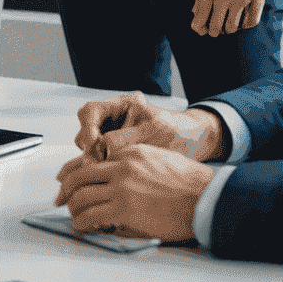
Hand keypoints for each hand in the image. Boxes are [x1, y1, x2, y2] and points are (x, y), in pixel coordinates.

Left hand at [54, 142, 215, 242]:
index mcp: (127, 153)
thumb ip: (133, 165)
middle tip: (64, 198)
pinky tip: (82, 226)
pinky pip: (93, 215)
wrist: (205, 197)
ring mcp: (121, 188)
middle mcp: (120, 167)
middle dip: (68, 189)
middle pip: (80, 176)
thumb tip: (117, 180)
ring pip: (82, 196)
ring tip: (73, 215)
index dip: (78, 173)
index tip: (71, 182)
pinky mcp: (124, 209)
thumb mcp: (156, 159)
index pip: (92, 162)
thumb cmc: (189, 183)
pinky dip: (82, 221)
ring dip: (73, 207)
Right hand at [74, 92, 226, 162]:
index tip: (93, 145)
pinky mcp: (120, 151)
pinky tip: (109, 176)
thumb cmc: (180, 133)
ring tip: (104, 171)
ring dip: (94, 159)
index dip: (87, 128)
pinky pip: (102, 158)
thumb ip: (126, 139)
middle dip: (88, 147)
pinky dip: (102, 167)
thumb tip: (102, 149)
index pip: (90, 111)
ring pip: (91, 146)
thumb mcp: (154, 133)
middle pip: (86, 129)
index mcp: (123, 105)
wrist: (196, 143)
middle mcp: (115, 118)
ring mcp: (116, 134)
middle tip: (95, 163)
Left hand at [191, 0, 271, 36]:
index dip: (199, 26)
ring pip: (233, 26)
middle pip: (217, 25)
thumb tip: (195, 11)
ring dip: (228, 29)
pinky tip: (241, 22)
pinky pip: (252, 21)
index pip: (201, 15)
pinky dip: (245, 25)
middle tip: (213, 31)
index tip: (199, 30)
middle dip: (213, 31)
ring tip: (227, 26)